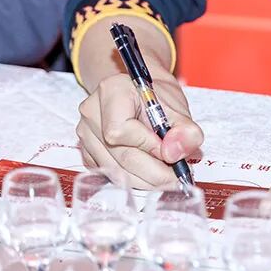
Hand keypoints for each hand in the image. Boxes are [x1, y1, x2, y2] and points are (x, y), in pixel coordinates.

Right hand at [76, 69, 202, 188]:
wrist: (141, 95)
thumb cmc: (157, 98)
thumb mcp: (178, 107)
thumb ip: (184, 130)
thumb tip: (174, 153)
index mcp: (112, 91)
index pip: (122, 131)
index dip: (150, 147)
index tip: (171, 154)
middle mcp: (92, 112)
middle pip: (120, 156)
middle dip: (154, 172)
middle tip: (177, 176)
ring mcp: (86, 133)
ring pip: (116, 171)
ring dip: (146, 180)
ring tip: (166, 173)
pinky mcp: (86, 151)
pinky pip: (111, 174)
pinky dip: (134, 179)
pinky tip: (149, 171)